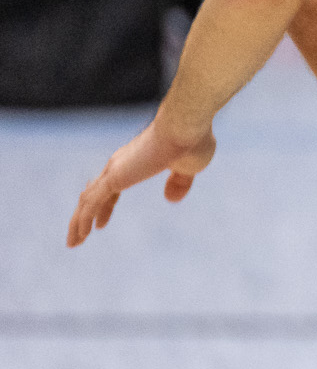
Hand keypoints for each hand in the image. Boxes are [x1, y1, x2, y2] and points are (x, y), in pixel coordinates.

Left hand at [66, 115, 215, 246]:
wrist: (186, 124)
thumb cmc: (192, 140)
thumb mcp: (189, 167)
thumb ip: (180, 182)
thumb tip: (170, 199)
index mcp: (135, 160)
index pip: (111, 187)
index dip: (105, 206)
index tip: (100, 224)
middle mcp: (120, 164)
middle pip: (93, 194)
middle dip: (85, 216)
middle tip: (80, 235)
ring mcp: (115, 170)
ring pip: (87, 201)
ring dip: (77, 223)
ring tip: (73, 243)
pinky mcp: (115, 177)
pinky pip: (92, 204)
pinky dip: (83, 220)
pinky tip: (82, 236)